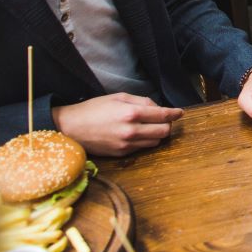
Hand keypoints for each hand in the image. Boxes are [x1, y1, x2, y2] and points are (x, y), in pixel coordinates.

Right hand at [53, 93, 182, 156]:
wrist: (71, 128)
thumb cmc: (93, 109)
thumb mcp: (118, 97)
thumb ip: (141, 101)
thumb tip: (157, 107)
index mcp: (131, 113)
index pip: (162, 115)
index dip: (174, 113)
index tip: (180, 112)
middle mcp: (131, 131)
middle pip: (163, 131)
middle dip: (168, 125)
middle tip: (164, 119)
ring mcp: (126, 145)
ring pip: (155, 142)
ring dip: (157, 134)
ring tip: (150, 126)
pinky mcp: (121, 154)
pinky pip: (142, 148)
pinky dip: (145, 140)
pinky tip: (138, 134)